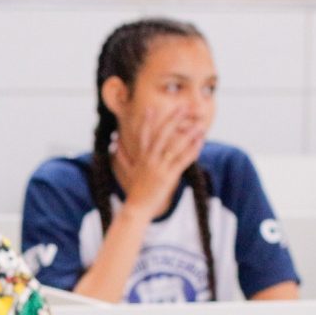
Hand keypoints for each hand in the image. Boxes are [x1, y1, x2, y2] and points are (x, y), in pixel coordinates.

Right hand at [113, 103, 204, 218]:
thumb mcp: (128, 171)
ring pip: (175, 146)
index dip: (147, 121)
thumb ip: (123, 157)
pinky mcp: (168, 177)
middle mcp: (149, 159)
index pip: (143, 134)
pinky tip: (200, 142)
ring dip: (188, 134)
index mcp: (140, 156)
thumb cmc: (134, 191)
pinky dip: (192, 150)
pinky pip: (182, 161)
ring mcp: (158, 167)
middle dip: (173, 119)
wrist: (136, 207)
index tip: (151, 108)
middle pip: (162, 134)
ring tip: (199, 124)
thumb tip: (115, 144)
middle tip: (184, 107)